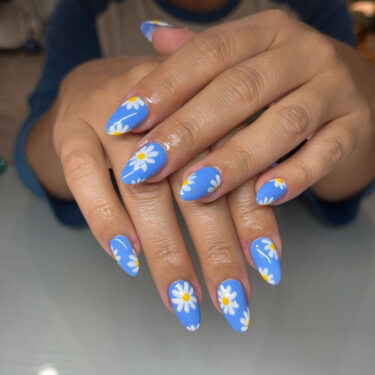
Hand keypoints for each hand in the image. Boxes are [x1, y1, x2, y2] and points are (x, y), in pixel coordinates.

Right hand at [26, 57, 281, 331]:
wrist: (98, 84)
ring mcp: (113, 119)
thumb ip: (231, 177)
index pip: (236, 168)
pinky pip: (86, 178)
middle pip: (193, 184)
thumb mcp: (200, 136)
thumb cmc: (161, 121)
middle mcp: (164, 110)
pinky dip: (106, 219)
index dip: (252, 220)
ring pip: (143, 189)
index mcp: (206, 106)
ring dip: (167, 249)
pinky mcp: (73, 132)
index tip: (267, 270)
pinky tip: (129, 259)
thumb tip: (259, 246)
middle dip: (215, 249)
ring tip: (183, 302)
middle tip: (231, 304)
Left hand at [110, 10, 374, 203]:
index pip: (209, 51)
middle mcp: (302, 53)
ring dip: (234, 160)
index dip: (164, 86)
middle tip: (145, 164)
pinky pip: (325, 153)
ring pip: (281, 124)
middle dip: (187, 131)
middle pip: (239, 90)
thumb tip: (149, 34)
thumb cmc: (284, 78)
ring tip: (193, 190)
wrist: (356, 86)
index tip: (123, 120)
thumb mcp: (247, 56)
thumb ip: (200, 53)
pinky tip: (261, 198)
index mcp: (267, 30)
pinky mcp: (355, 127)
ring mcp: (334, 89)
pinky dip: (294, 177)